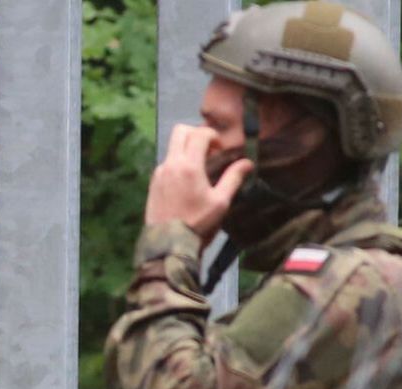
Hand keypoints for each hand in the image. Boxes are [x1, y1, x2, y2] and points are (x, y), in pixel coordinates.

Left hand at [145, 124, 252, 242]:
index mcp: (189, 166)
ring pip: (172, 147)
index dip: (213, 136)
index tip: (220, 149)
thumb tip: (248, 163)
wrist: (168, 244)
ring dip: (186, 149)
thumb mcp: (220, 203)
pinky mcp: (153, 183)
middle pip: (180, 131)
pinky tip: (187, 182)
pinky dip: (178, 163)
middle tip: (208, 151)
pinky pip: (166, 163)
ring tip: (200, 168)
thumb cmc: (198, 224)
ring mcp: (159, 173)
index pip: (199, 134)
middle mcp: (171, 164)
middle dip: (196, 134)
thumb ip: (233, 179)